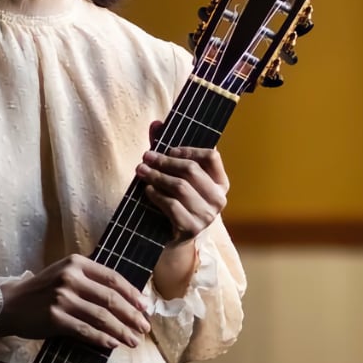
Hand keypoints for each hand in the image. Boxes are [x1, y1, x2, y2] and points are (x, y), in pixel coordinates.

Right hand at [0, 254, 149, 349]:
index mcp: (76, 263)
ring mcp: (62, 298)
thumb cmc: (42, 290)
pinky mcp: (54, 317)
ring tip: (133, 340)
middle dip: (131, 315)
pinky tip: (113, 343)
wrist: (10, 303)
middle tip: (144, 327)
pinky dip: (102, 338)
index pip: (112, 277)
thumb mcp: (65, 273)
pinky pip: (85, 330)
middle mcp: (70, 277)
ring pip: (101, 316)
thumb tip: (125, 297)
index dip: (132, 293)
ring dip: (121, 330)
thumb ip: (90, 279)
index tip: (145, 306)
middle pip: (110, 298)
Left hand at [135, 121, 229, 242]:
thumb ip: (167, 150)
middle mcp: (219, 199)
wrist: (172, 239)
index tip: (169, 150)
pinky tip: (148, 190)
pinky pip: (172, 205)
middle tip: (146, 157)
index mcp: (221, 183)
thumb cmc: (176, 201)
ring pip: (180, 187)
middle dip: (165, 161)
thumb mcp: (174, 176)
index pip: (211, 157)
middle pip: (192, 170)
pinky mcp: (192, 228)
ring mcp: (207, 216)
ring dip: (157, 176)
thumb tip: (156, 124)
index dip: (189, 150)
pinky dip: (157, 195)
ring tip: (141, 171)